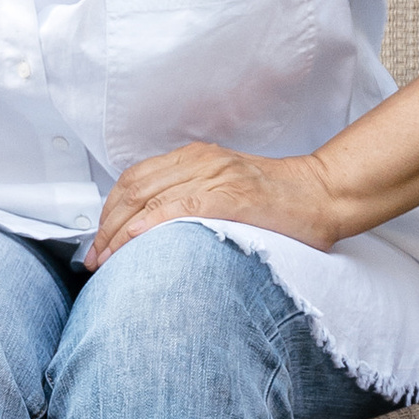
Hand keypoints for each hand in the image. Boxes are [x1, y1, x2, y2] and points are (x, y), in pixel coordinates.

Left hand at [89, 143, 337, 266]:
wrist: (324, 194)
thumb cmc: (279, 202)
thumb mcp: (226, 193)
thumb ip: (190, 202)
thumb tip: (150, 234)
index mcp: (196, 158)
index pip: (134, 180)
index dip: (108, 212)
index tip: (98, 243)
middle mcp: (201, 161)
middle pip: (134, 189)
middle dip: (106, 227)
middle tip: (95, 259)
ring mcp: (217, 175)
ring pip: (150, 197)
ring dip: (120, 231)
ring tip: (108, 260)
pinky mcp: (234, 195)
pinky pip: (182, 206)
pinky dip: (153, 222)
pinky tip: (136, 240)